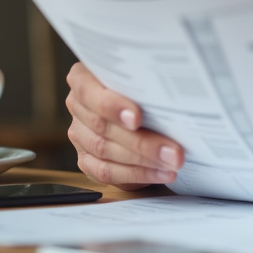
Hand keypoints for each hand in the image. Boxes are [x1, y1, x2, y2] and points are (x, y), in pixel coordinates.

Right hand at [65, 62, 184, 189]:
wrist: (139, 106)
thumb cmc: (144, 87)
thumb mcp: (142, 79)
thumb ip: (145, 84)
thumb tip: (173, 101)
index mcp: (84, 78)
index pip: (88, 92)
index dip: (111, 106)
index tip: (137, 118)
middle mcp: (78, 106)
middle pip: (102, 126)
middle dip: (142, 141)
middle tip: (173, 151)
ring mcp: (80, 134)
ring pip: (106, 151)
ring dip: (144, 160)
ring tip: (173, 163)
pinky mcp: (86, 160)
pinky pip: (108, 172)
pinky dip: (138, 174)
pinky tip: (161, 173)